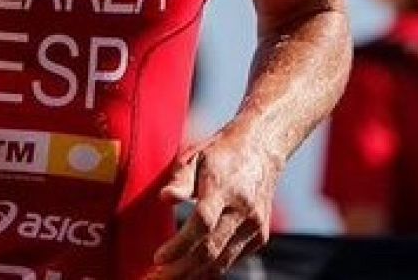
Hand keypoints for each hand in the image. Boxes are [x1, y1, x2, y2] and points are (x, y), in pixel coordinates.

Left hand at [149, 132, 277, 278]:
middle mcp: (243, 209)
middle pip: (211, 249)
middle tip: (155, 279)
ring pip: (222, 261)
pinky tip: (190, 272)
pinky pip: (231, 260)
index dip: (180, 245)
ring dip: (193, 275)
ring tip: (168, 279)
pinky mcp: (260, 236)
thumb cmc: (222, 153)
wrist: (262, 150)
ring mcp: (254, 225)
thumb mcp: (196, 156)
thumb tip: (165, 198)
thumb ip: (180, 179)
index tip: (158, 259)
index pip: (202, 223)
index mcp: (224, 186)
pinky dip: (210, 269)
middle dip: (180, 270)